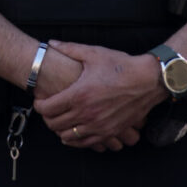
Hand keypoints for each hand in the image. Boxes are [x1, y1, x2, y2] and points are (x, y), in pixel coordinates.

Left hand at [33, 40, 164, 150]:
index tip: (39, 100)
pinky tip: (74, 130)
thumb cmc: (121, 66)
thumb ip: (69, 49)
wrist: (148, 81)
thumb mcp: (94, 53)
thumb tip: (50, 43)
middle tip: (48, 109)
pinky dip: (75, 139)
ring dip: (60, 129)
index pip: (48, 108)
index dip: (39, 105)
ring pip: (67, 137)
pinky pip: (85, 144)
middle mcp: (87, 114)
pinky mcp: (109, 133)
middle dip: (47, 118)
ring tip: (60, 119)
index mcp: (79, 94)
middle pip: (54, 124)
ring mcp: (98, 126)